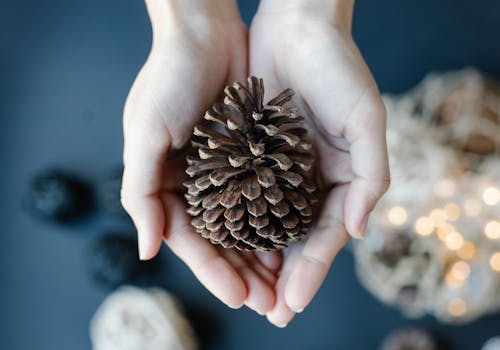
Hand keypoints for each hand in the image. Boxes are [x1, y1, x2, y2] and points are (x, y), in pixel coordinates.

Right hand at [121, 0, 281, 313]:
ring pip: (245, 222)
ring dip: (261, 252)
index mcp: (166, 183)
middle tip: (269, 302)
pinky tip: (290, 237)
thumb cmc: (168, 77)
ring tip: (283, 280)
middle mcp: (195, 182)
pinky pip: (264, 193)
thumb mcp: (144, 132)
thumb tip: (146, 250)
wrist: (203, 32)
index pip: (190, 240)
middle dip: (242, 271)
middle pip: (220, 239)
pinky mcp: (249, 152)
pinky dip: (274, 217)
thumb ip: (142, 191)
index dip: (212, 271)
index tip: (239, 297)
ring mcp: (224, 169)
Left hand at [249, 0, 389, 325]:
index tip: (292, 303)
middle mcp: (308, 180)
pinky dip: (235, 222)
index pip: (326, 236)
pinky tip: (225, 246)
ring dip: (257, 259)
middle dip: (283, 277)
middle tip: (269, 313)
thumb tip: (357, 232)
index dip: (312, 271)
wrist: (297, 27)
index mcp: (339, 178)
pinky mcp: (250, 153)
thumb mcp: (366, 118)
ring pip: (265, 225)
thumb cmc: (338, 67)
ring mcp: (278, 169)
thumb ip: (371, 177)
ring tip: (245, 293)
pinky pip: (241, 194)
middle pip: (294, 239)